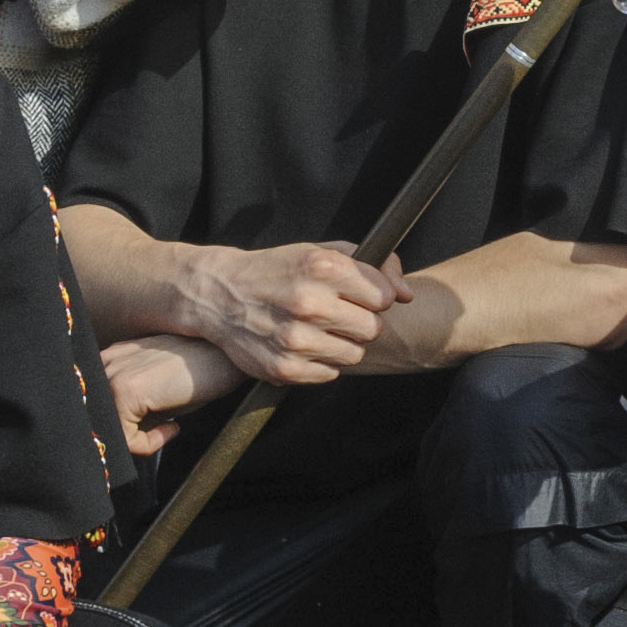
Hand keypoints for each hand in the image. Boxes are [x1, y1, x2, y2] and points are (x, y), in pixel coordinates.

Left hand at [99, 334, 237, 456]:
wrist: (230, 356)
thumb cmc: (202, 374)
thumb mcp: (160, 389)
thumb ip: (133, 406)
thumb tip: (119, 441)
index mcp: (113, 358)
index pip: (99, 409)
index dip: (126, 428)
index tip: (158, 427)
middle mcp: (106, 362)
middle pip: (100, 421)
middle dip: (130, 435)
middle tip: (161, 432)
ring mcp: (113, 374)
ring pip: (108, 432)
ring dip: (139, 440)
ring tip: (168, 427)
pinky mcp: (124, 389)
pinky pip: (125, 439)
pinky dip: (149, 445)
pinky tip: (173, 427)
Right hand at [181, 238, 409, 383]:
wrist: (219, 294)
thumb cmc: (279, 270)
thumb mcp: (322, 251)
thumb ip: (373, 265)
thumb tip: (407, 294)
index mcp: (323, 267)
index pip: (383, 296)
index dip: (374, 297)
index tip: (358, 296)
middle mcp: (309, 302)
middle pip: (372, 328)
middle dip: (361, 322)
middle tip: (340, 315)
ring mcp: (295, 338)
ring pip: (354, 354)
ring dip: (343, 343)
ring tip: (320, 329)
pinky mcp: (284, 368)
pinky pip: (330, 374)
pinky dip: (321, 362)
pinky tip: (303, 344)